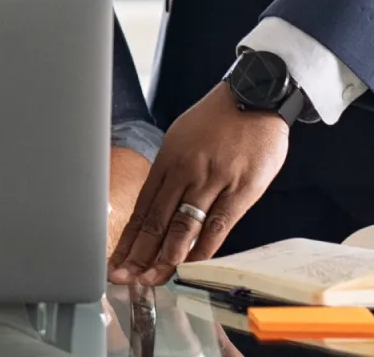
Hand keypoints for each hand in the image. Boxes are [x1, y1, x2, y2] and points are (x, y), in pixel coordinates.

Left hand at [109, 82, 289, 285]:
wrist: (256, 95)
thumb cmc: (219, 118)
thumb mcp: (184, 137)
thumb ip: (172, 171)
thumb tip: (158, 204)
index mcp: (169, 158)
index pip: (144, 206)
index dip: (130, 237)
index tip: (118, 259)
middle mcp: (186, 171)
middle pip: (157, 220)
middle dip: (139, 253)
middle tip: (125, 278)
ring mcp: (213, 180)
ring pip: (184, 226)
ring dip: (165, 256)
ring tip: (151, 279)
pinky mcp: (241, 189)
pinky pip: (218, 225)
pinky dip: (203, 248)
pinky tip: (190, 265)